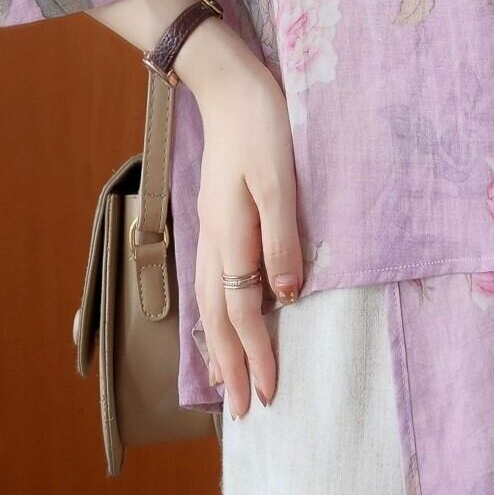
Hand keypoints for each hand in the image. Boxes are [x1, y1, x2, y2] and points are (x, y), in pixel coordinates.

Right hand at [175, 18, 303, 420]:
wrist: (230, 83)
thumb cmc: (262, 126)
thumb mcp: (280, 179)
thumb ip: (282, 238)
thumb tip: (285, 296)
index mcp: (230, 233)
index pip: (241, 309)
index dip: (255, 353)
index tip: (266, 395)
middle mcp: (214, 236)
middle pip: (217, 315)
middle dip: (229, 364)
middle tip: (239, 411)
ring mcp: (211, 225)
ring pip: (208, 299)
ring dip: (218, 343)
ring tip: (225, 377)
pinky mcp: (216, 213)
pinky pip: (210, 277)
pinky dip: (214, 309)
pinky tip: (221, 315)